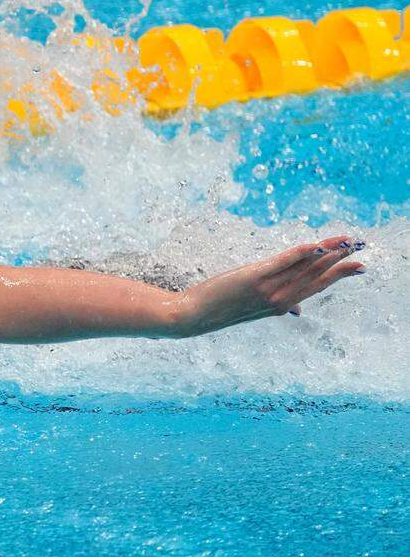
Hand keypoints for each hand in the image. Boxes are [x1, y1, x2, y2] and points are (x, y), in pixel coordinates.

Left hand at [174, 235, 365, 336]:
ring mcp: (269, 290)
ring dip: (326, 252)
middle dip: (341, 261)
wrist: (195, 315)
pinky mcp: (254, 279)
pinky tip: (314, 244)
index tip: (359, 265)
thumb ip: (281, 303)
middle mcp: (281, 300)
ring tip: (344, 241)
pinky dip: (299, 254)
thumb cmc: (223, 306)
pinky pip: (282, 263)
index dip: (338, 274)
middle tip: (360, 246)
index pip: (317, 285)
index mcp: (283, 305)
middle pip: (317, 276)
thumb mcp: (255, 307)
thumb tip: (299, 310)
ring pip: (304, 268)